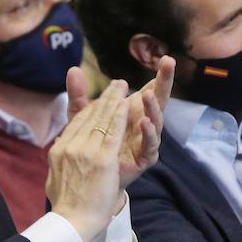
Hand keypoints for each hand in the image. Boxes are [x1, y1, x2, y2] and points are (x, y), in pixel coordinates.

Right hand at [47, 80, 128, 241]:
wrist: (71, 222)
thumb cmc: (66, 208)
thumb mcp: (54, 180)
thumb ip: (58, 163)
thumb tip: (56, 150)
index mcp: (58, 151)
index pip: (76, 124)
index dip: (90, 110)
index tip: (98, 101)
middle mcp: (69, 147)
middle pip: (89, 118)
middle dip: (103, 99)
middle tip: (115, 85)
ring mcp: (85, 151)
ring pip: (101, 121)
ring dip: (113, 101)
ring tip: (122, 87)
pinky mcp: (102, 159)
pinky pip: (112, 132)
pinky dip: (119, 116)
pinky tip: (127, 104)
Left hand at [66, 56, 172, 190]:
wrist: (90, 182)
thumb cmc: (90, 147)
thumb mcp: (82, 118)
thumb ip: (79, 95)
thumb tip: (73, 69)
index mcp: (133, 112)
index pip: (148, 89)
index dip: (157, 76)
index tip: (165, 58)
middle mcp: (143, 124)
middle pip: (158, 100)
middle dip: (164, 81)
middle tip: (169, 63)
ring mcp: (145, 141)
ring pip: (156, 122)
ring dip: (153, 107)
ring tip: (148, 94)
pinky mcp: (143, 159)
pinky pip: (150, 146)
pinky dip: (149, 134)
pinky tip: (145, 123)